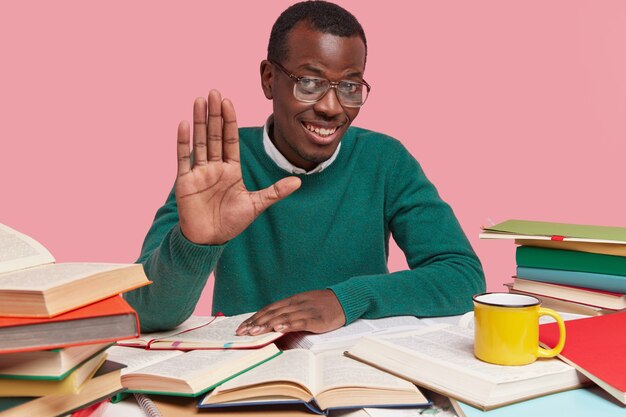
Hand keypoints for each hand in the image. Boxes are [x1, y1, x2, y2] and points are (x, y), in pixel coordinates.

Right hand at [176, 90, 300, 244]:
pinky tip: (184, 123)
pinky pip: (183, 157)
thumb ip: (275, 192)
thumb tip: (298, 181)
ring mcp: (199, 172)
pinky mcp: (185, 181)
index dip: (229, 121)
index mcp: (231, 170)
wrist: (209, 240)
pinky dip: (184, 141)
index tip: (228, 101)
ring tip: (199, 100)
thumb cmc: (231, 223)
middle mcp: (215, 167)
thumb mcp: (256, 205)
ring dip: (199, 120)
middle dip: (215, 114)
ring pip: (200, 141)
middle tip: (214, 91)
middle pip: (215, 135)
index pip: (230, 140)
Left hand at [235, 290, 345, 334]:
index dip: (255, 317)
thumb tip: (272, 326)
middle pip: (273, 313)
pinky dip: (288, 324)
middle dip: (256, 323)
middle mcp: (296, 304)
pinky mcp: (317, 318)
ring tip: (255, 332)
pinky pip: (300, 321)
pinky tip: (279, 329)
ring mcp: (306, 310)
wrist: (344, 300)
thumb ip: (290, 313)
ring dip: (267, 325)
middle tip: (242, 332)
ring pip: (283, 317)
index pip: (269, 309)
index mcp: (292, 300)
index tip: (242, 326)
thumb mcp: (303, 305)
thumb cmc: (322, 305)